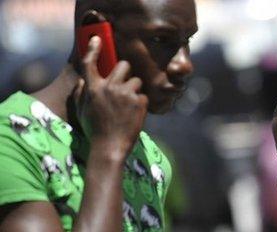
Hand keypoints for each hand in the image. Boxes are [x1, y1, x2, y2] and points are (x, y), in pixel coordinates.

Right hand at [73, 36, 147, 160]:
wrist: (110, 148)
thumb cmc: (94, 130)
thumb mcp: (82, 111)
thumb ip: (81, 93)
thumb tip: (83, 80)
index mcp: (92, 88)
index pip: (90, 63)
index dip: (93, 49)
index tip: (97, 39)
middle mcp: (108, 88)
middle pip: (124, 65)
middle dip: (126, 73)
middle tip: (124, 85)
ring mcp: (125, 94)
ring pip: (136, 81)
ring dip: (134, 91)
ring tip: (127, 107)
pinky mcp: (139, 102)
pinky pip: (143, 96)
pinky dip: (140, 105)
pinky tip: (133, 116)